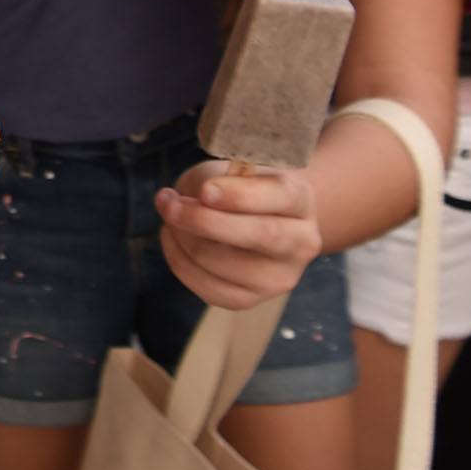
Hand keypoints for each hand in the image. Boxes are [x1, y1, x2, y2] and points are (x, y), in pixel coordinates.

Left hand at [158, 161, 324, 310]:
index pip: (279, 196)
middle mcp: (301, 242)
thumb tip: (176, 203)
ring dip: (183, 238)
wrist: (258, 220)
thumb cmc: (240, 188)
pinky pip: (209, 289)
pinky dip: (180, 262)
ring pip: (223, 263)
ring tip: (170, 215)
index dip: (238, 195)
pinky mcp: (252, 299)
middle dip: (203, 219)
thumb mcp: (231, 170)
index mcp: (300, 199)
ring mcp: (279, 277)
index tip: (205, 190)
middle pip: (258, 235)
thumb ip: (212, 182)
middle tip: (169, 203)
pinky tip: (173, 238)